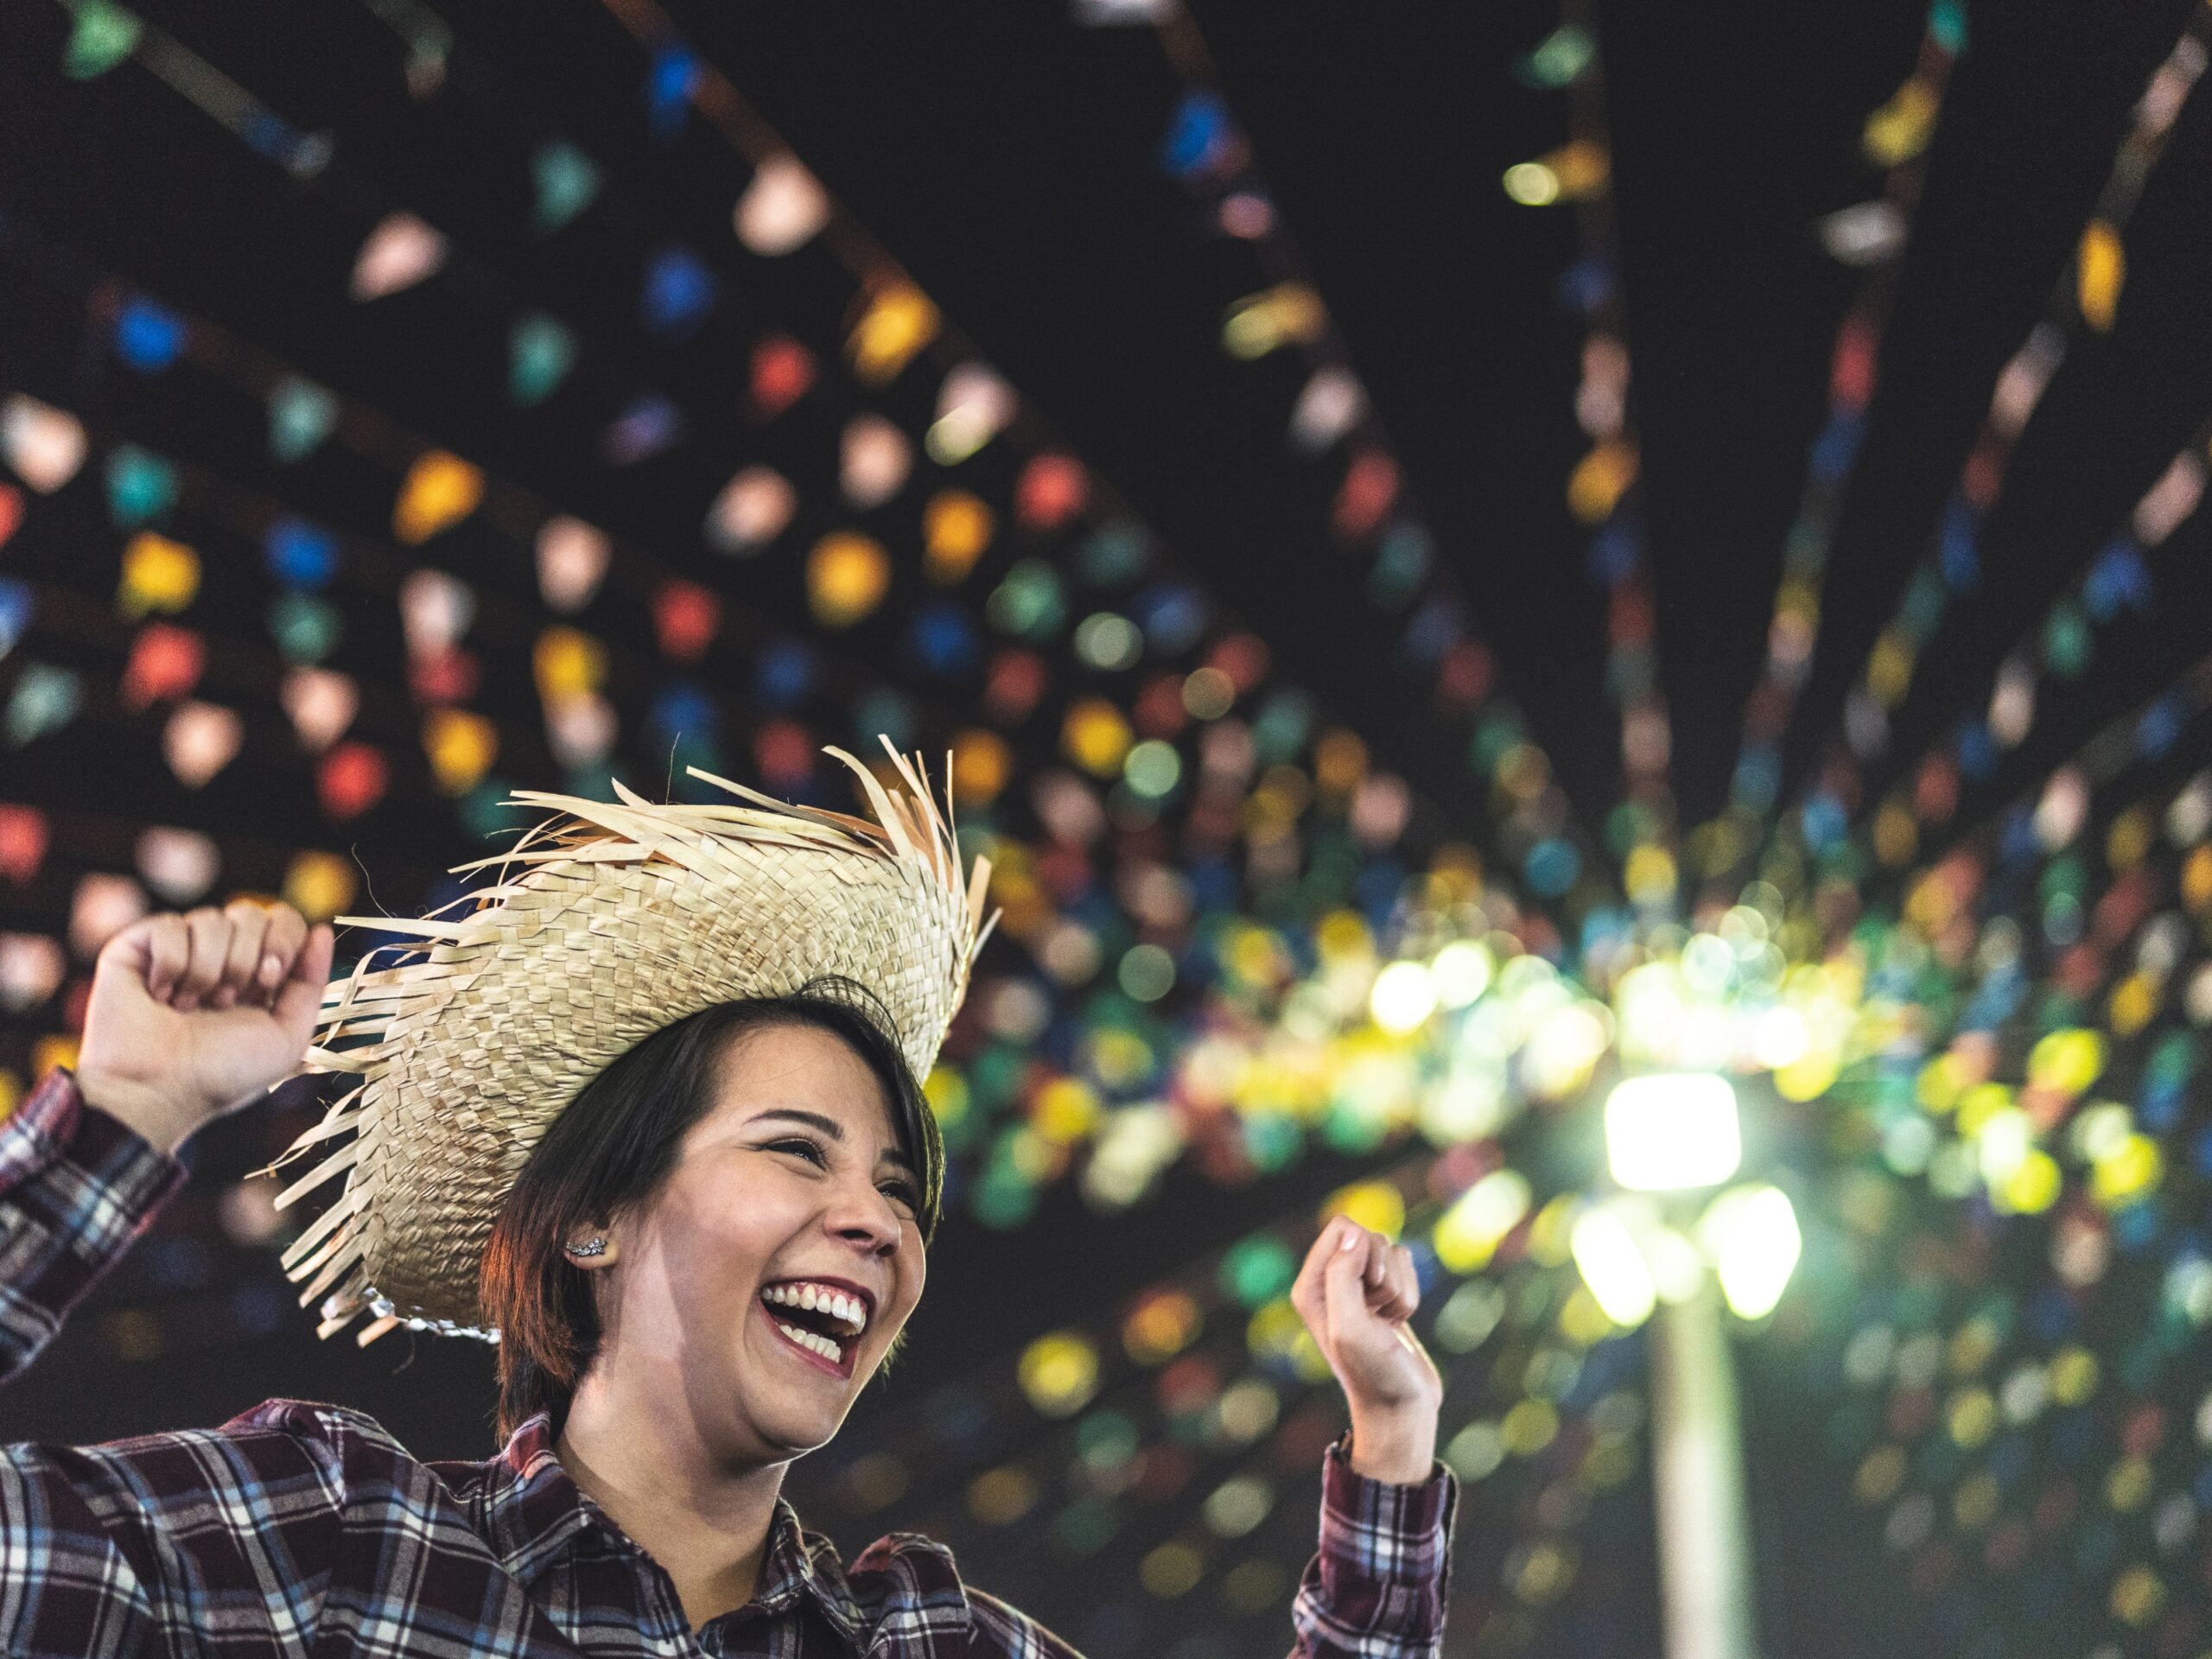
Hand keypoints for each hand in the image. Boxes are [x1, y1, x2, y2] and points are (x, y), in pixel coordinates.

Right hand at [74, 900, 333, 1153]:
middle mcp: (219, 953)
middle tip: (225, 1001)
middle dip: (244, 960)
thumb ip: (311, 983)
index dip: (282, 943)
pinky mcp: (136, 946)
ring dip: (206, 971)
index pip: (284, 919)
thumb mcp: (287, 1035)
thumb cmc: (223, 1071)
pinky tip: (160, 995)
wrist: (160, 1089)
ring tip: (189, 1006)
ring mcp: (178, 947)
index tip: (267, 983)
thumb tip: (322, 929)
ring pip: (210, 919)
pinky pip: (168, 925)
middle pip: (251, 912)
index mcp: (257, 968)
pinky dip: (171, 966)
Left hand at [1291, 1215, 1443, 1482]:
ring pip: (1391, 1253)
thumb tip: (1354, 1234)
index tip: (1368, 1292)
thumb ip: (1343, 1275)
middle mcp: (1329, 1282)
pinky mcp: (1382, 1295)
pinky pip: (1405, 1268)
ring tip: (1387, 1323)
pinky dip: (1410, 1295)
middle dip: (1386, 1275)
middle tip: (1378, 1314)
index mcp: (1311, 1285)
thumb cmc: (1375, 1374)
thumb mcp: (1351, 1328)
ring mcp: (1356, 1288)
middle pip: (1371, 1237)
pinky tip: (1396, 1323)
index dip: (1366, 1252)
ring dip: (1400, 1289)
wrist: (1400, 1408)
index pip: (1344, 1227)